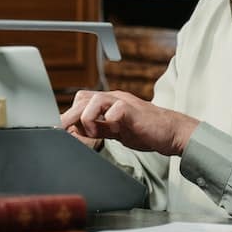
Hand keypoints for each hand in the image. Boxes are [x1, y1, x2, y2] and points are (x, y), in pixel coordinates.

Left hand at [60, 89, 199, 155]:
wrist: (172, 133)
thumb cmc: (146, 132)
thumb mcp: (116, 132)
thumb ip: (98, 129)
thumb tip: (76, 131)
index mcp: (109, 102)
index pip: (82, 100)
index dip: (69, 114)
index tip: (60, 129)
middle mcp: (115, 99)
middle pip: (83, 98)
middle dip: (70, 116)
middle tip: (63, 132)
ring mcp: (124, 103)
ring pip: (96, 100)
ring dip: (87, 117)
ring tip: (91, 132)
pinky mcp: (134, 111)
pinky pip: (115, 110)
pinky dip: (108, 120)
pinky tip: (111, 131)